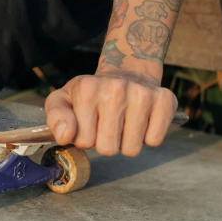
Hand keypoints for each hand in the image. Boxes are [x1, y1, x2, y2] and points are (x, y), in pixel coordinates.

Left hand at [44, 68, 177, 155]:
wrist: (125, 72)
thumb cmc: (90, 93)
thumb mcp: (63, 100)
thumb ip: (56, 119)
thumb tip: (65, 136)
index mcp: (87, 88)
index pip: (83, 141)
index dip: (85, 138)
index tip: (88, 124)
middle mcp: (115, 88)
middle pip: (108, 148)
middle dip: (105, 143)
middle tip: (107, 125)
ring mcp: (142, 93)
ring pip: (131, 149)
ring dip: (126, 142)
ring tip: (123, 123)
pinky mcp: (165, 100)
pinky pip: (154, 140)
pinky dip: (147, 137)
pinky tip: (140, 121)